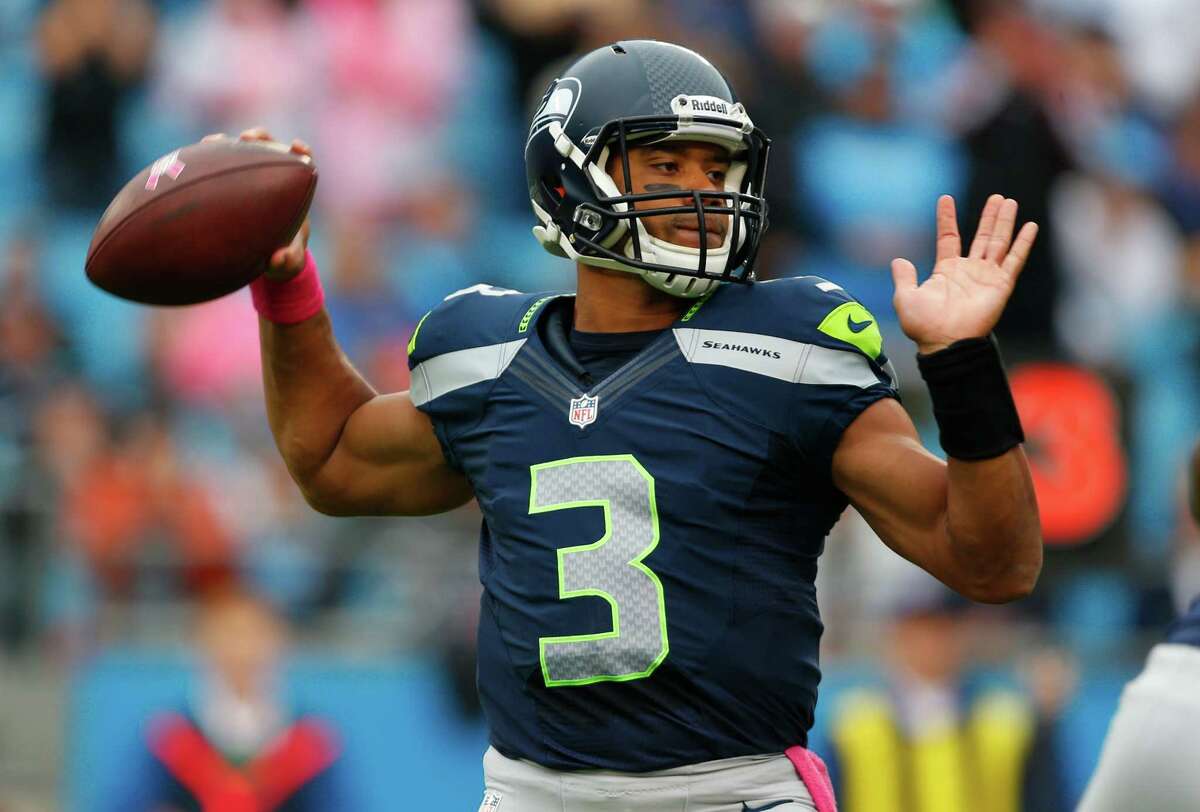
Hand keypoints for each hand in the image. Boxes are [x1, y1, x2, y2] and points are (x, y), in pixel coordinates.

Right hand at [201, 127, 312, 280]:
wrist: (264, 257)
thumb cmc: (283, 255)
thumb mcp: (288, 264)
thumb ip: (288, 262)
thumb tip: (277, 260)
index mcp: (293, 190)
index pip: (302, 162)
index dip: (301, 152)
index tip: (297, 146)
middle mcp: (272, 177)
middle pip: (269, 147)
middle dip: (259, 138)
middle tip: (247, 138)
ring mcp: (249, 176)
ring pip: (239, 151)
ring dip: (226, 143)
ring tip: (212, 142)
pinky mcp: (228, 182)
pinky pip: (216, 168)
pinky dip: (205, 162)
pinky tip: (186, 163)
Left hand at [890, 194, 1037, 354]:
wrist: (945, 342)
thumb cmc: (924, 325)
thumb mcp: (906, 298)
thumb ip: (904, 278)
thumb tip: (898, 260)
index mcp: (947, 271)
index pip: (949, 238)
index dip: (947, 219)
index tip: (945, 198)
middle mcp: (969, 270)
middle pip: (981, 236)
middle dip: (989, 217)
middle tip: (996, 197)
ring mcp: (986, 276)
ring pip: (998, 242)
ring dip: (1004, 222)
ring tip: (1009, 201)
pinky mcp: (1001, 285)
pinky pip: (1014, 260)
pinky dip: (1023, 243)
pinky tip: (1030, 226)